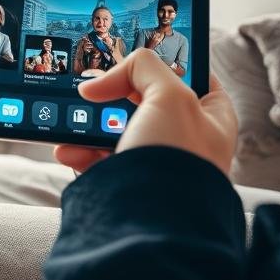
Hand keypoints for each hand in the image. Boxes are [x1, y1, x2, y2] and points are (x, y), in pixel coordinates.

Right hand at [53, 49, 235, 175]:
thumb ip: (141, 67)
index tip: (131, 53)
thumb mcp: (169, 94)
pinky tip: (68, 151)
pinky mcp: (131, 185)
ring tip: (71, 123)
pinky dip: (81, 153)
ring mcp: (158, 163)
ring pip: (117, 131)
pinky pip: (100, 161)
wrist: (156, 226)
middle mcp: (188, 139)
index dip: (162, 61)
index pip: (190, 74)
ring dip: (89, 126)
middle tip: (92, 88)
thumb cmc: (178, 160)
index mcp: (211, 116)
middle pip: (144, 100)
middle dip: (113, 95)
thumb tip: (100, 83)